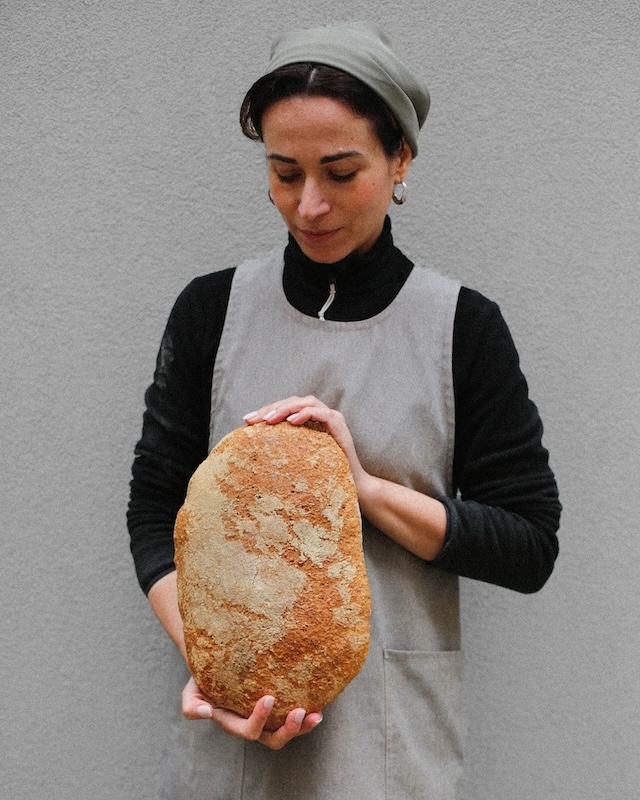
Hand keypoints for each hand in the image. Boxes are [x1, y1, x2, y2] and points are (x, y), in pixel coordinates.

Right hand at [182, 677, 322, 749]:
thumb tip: (205, 714)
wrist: (216, 665)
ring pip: (287, 731)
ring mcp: (267, 718)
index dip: (260, 719)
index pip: (249, 730)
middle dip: (289, 730)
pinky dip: (307, 714)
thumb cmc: (203, 678)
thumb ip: (191, 705)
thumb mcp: (191, 691)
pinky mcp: (278, 707)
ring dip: (303, 727)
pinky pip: (293, 716)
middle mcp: (252, 725)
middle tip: (300, 711)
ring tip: (316, 714)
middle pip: (273, 739)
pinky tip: (319, 702)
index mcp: (233, 723)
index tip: (269, 697)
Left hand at [243, 395, 446, 559]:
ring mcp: (333, 418)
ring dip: (284, 409)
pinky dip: (304, 414)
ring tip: (268, 420)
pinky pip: (321, 413)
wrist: (352, 489)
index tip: (246, 421)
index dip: (266, 411)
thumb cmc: (324, 477)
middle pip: (293, 401)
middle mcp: (322, 415)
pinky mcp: (340, 426)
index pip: (286, 408)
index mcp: (311, 421)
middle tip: (252, 419)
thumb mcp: (299, 461)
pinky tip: (290, 423)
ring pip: (306, 402)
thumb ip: (285, 449)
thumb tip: (254, 450)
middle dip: (270, 408)